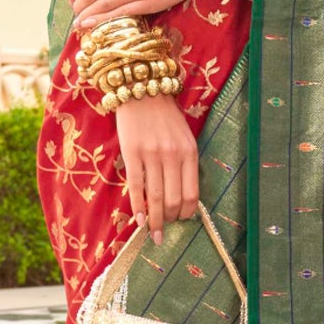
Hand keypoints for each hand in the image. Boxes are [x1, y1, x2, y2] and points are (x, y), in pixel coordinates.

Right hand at [115, 92, 199, 243]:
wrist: (141, 88)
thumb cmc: (164, 115)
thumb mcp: (184, 136)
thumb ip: (185, 162)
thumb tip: (181, 195)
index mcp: (189, 153)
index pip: (191, 193)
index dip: (187, 213)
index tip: (181, 221)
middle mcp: (172, 156)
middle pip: (174, 199)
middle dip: (169, 220)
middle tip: (164, 231)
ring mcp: (151, 155)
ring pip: (155, 197)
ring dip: (155, 221)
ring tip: (153, 234)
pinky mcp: (131, 153)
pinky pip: (136, 187)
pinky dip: (138, 208)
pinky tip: (139, 221)